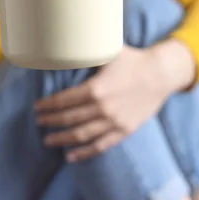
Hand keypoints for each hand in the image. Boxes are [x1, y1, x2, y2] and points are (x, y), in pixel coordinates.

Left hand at [35, 45, 170, 161]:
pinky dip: (84, 153)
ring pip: (81, 135)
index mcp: (96, 88)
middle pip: (69, 119)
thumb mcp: (108, 51)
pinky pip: (101, 146)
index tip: (37, 107)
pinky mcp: (124, 131)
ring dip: (62, 139)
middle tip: (39, 121)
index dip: (48, 105)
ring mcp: (114, 122)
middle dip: (50, 121)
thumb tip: (67, 43)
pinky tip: (71, 156)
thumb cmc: (133, 59)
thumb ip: (87, 51)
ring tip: (48, 140)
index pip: (64, 101)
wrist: (161, 74)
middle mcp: (103, 108)